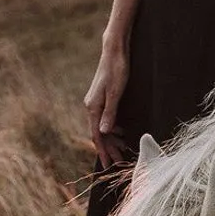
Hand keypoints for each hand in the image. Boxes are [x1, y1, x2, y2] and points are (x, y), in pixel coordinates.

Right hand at [83, 41, 130, 167]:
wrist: (114, 50)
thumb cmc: (117, 70)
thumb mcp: (115, 93)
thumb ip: (110, 113)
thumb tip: (104, 133)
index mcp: (93, 107)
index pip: (97, 135)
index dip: (102, 151)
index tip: (107, 165)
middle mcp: (92, 106)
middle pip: (99, 133)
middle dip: (109, 148)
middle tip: (119, 162)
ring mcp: (96, 101)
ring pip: (103, 126)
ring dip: (112, 139)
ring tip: (123, 150)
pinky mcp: (102, 97)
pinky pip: (106, 118)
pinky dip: (113, 128)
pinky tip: (122, 132)